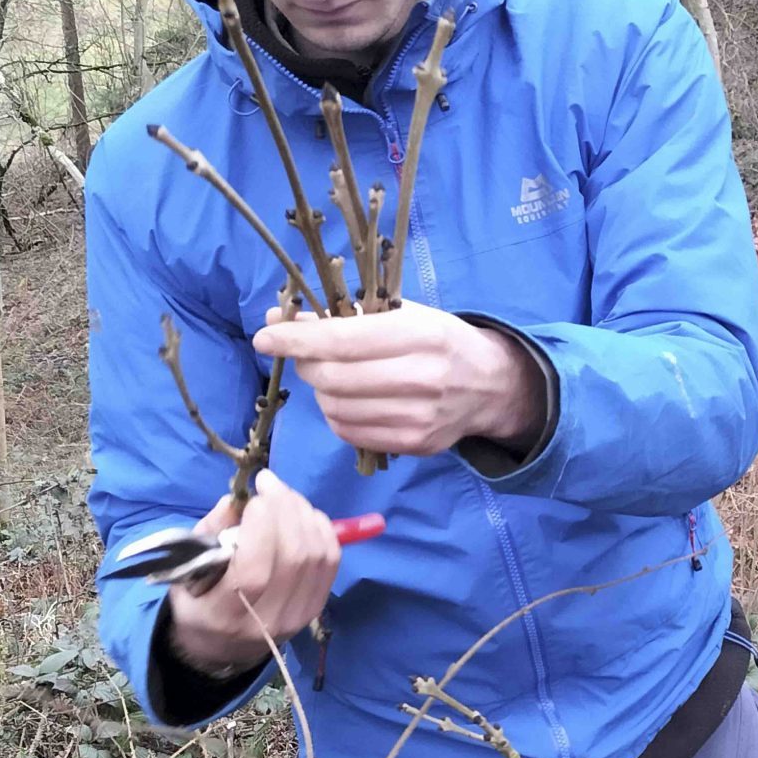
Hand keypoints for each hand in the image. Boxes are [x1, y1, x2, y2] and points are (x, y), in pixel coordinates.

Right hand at [165, 469, 341, 675]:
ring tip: (283, 495)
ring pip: (316, 555)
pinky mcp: (316, 608)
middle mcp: (266, 621)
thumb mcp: (185, 570)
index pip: (254, 571)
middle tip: (269, 483)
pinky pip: (331, 561)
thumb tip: (236, 499)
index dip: (261, 527)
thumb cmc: (197, 602)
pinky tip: (303, 513)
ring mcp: (297, 617)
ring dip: (303, 513)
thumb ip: (209, 533)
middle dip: (285, 508)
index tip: (253, 497)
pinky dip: (322, 528)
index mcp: (224, 615)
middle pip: (293, 557)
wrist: (222, 648)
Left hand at [251, 301, 545, 456]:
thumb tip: (278, 316)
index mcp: (421, 334)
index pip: (342, 341)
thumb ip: (343, 315)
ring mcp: (420, 417)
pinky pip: (351, 432)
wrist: (491, 384)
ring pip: (337, 408)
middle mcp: (423, 378)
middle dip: (306, 364)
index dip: (297, 340)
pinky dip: (336, 414)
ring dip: (320, 391)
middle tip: (306, 354)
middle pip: (334, 378)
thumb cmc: (439, 340)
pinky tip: (348, 399)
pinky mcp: (416, 444)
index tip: (265, 336)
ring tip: (333, 376)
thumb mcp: (402, 313)